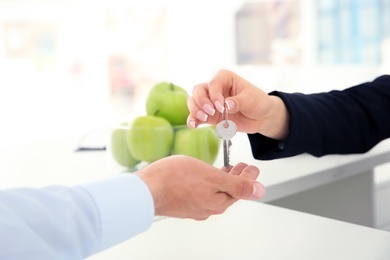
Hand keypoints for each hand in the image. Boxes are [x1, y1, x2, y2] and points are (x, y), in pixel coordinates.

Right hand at [136, 155, 264, 219]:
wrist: (146, 189)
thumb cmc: (175, 180)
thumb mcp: (212, 177)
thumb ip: (237, 184)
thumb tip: (259, 190)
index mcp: (218, 202)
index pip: (241, 189)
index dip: (249, 177)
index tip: (252, 167)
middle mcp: (208, 208)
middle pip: (229, 191)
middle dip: (238, 178)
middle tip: (243, 167)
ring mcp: (195, 206)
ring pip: (216, 192)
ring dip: (224, 180)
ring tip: (228, 168)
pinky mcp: (184, 203)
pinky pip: (203, 193)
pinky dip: (210, 183)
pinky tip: (206, 176)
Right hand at [187, 69, 288, 139]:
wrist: (261, 117)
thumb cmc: (258, 102)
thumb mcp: (252, 99)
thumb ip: (239, 101)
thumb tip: (227, 105)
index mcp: (225, 78)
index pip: (213, 83)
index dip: (214, 94)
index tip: (221, 106)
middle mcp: (214, 89)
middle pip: (198, 90)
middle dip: (201, 101)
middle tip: (211, 112)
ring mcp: (210, 102)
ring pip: (194, 102)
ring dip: (195, 110)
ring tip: (204, 119)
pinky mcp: (209, 116)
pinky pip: (196, 116)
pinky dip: (193, 120)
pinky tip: (194, 125)